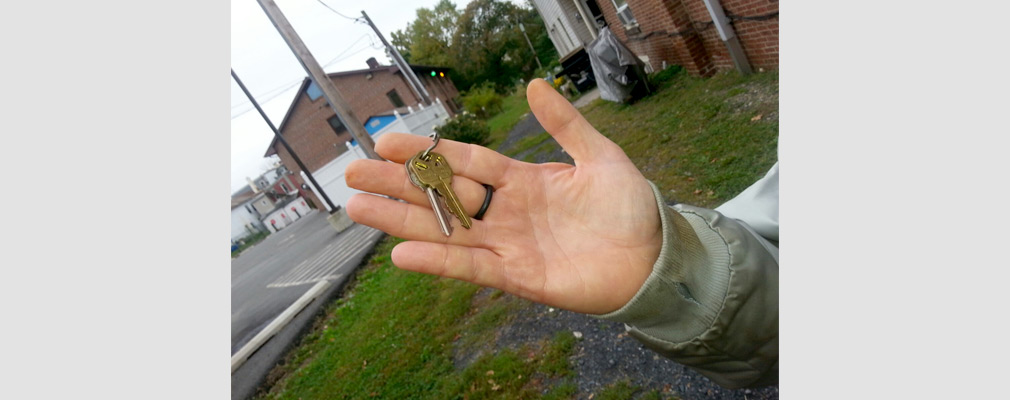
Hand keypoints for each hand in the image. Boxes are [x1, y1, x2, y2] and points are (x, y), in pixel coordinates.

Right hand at [345, 79, 660, 313]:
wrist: (654, 259)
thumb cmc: (631, 208)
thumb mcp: (600, 156)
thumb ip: (565, 124)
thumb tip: (534, 85)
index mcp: (522, 180)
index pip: (463, 161)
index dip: (426, 152)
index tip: (386, 141)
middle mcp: (507, 212)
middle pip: (442, 195)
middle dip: (398, 185)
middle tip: (352, 173)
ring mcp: (509, 245)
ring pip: (445, 230)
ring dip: (401, 221)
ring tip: (358, 209)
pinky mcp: (517, 277)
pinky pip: (470, 268)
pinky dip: (437, 262)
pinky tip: (400, 254)